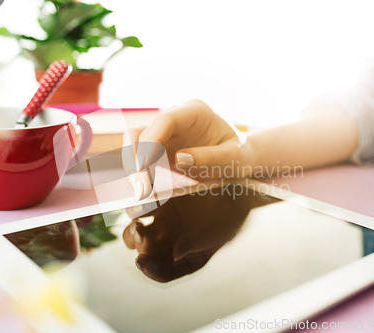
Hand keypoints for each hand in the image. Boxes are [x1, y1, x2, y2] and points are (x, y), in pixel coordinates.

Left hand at [121, 188, 272, 282]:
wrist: (239, 180)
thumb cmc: (236, 208)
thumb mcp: (225, 228)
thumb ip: (200, 241)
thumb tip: (176, 255)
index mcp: (190, 257)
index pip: (166, 272)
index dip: (151, 271)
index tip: (141, 261)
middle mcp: (175, 241)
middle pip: (148, 253)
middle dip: (140, 248)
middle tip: (141, 234)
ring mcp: (165, 221)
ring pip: (139, 233)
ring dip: (133, 229)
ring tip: (138, 220)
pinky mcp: (160, 199)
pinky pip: (141, 207)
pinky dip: (137, 206)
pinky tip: (140, 201)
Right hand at [122, 99, 251, 200]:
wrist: (239, 157)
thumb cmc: (239, 154)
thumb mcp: (234, 158)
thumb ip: (211, 157)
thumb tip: (179, 158)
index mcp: (195, 111)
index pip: (165, 120)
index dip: (151, 142)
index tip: (144, 166)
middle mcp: (175, 118)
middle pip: (142, 133)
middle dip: (137, 161)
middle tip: (142, 190)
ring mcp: (165, 133)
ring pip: (135, 144)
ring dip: (134, 169)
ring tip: (142, 193)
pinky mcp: (160, 149)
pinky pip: (141, 158)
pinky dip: (140, 174)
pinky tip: (146, 191)